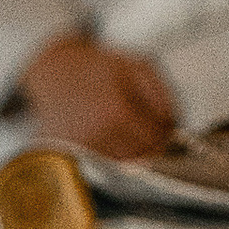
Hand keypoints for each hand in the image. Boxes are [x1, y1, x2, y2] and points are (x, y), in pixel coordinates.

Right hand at [19, 35, 176, 161]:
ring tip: (127, 129)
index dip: (167, 133)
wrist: (54, 72)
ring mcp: (85, 147)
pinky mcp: (74, 155)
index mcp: (118, 110)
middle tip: (149, 128)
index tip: (167, 127)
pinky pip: (106, 163)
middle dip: (152, 145)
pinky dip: (115, 153)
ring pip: (125, 163)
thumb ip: (163, 95)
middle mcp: (100, 133)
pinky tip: (111, 135)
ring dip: (134, 152)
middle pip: (142, 155)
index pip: (156, 138)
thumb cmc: (98, 67)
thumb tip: (174, 125)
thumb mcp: (138, 65)